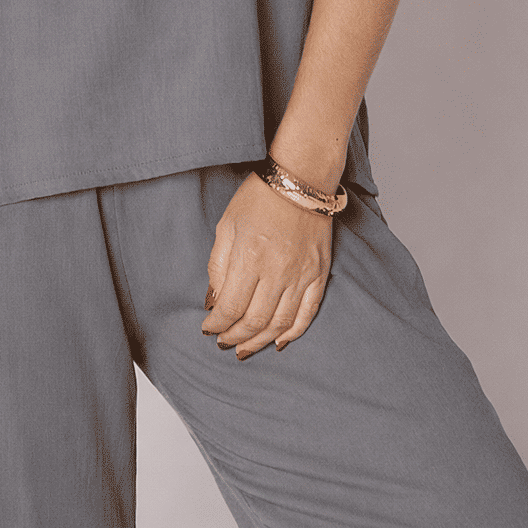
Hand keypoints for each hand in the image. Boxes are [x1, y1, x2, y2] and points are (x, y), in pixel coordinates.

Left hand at [201, 171, 334, 358]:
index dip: (217, 324)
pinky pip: (307, 313)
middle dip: (235, 337)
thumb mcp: (226, 226)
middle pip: (254, 321)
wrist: (300, 179)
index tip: (208, 329)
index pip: (231, 307)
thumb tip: (214, 300)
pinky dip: (293, 332)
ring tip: (246, 348)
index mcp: (250, 258)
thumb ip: (218, 266)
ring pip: (280, 323)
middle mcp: (277, 272)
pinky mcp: (319, 274)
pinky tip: (279, 342)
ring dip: (260, 341)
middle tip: (224, 343)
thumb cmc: (259, 198)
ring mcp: (301, 275)